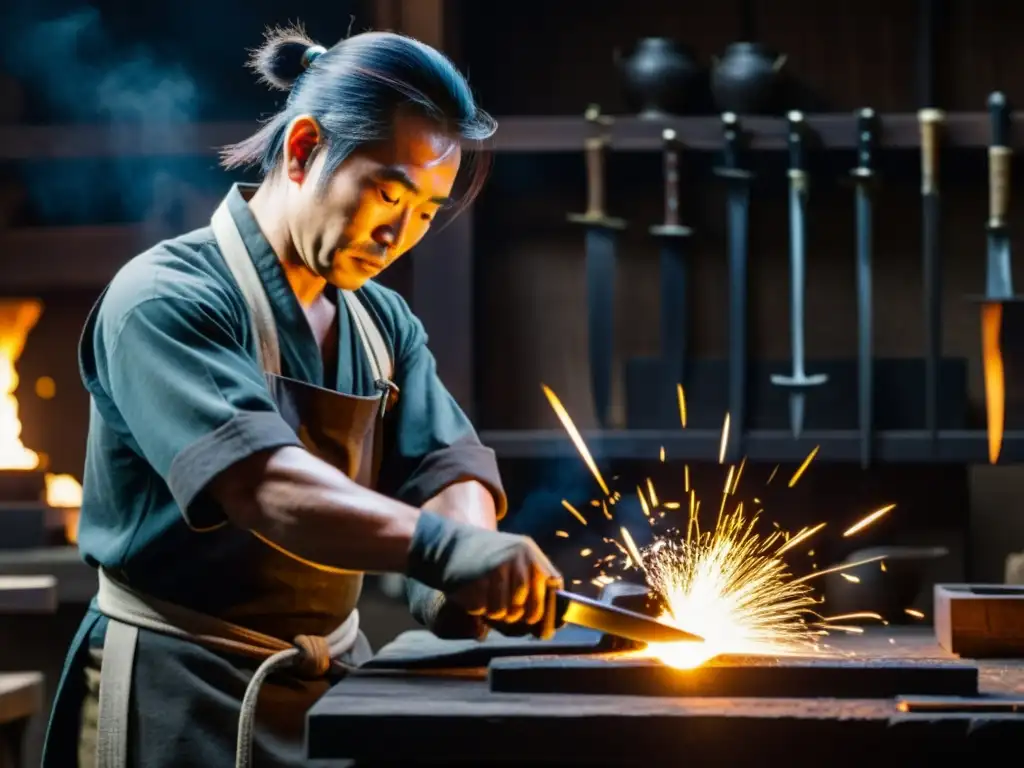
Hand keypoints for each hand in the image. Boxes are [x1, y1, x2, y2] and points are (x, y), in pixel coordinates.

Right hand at [406, 512, 563, 638]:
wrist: (446, 545)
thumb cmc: (482, 562)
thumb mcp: (511, 564)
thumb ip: (530, 589)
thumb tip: (546, 629)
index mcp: (530, 552)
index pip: (554, 587)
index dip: (549, 610)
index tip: (538, 624)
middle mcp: (520, 556)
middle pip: (531, 608)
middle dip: (518, 617)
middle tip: (502, 611)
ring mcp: (501, 566)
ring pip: (507, 612)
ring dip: (495, 613)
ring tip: (485, 597)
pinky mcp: (482, 576)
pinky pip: (487, 609)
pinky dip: (479, 609)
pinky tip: (473, 593)